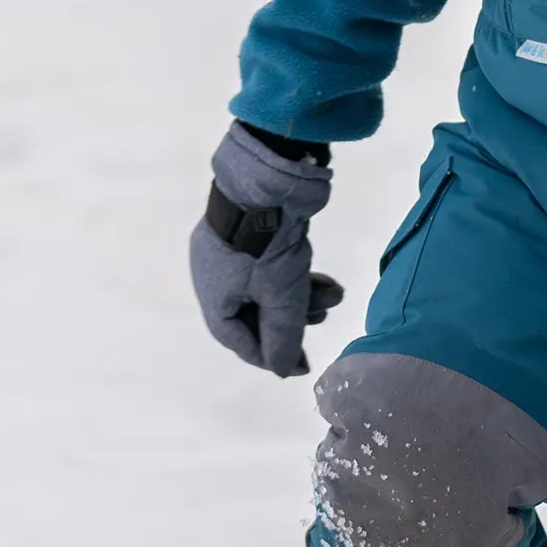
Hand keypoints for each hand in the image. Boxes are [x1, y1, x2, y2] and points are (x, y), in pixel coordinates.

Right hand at [189, 123, 337, 376]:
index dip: (268, 355)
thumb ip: (283, 336)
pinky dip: (299, 273)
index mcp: (210, 293)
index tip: (297, 367)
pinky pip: (274, 263)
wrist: (271, 176)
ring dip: (303, 295)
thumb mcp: (281, 296)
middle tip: (321, 322)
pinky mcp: (255, 229)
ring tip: (335, 296)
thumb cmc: (268, 243)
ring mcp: (233, 248)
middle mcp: (215, 272)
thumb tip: (283, 370)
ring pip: (269, 285)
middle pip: (255, 311)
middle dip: (292, 319)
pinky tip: (328, 279)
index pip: (236, 338)